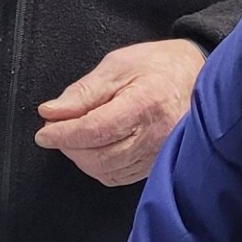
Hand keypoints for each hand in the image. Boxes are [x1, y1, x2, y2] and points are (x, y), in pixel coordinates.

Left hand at [34, 39, 204, 185]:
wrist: (197, 77)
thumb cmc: (159, 66)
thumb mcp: (117, 65)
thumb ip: (83, 92)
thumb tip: (52, 112)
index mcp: (144, 104)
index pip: (94, 130)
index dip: (63, 134)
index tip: (44, 133)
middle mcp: (154, 135)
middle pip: (98, 157)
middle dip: (69, 146)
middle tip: (55, 129)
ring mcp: (158, 154)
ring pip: (106, 171)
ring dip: (81, 157)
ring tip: (74, 136)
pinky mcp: (156, 165)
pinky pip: (119, 176)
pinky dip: (98, 166)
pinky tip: (94, 148)